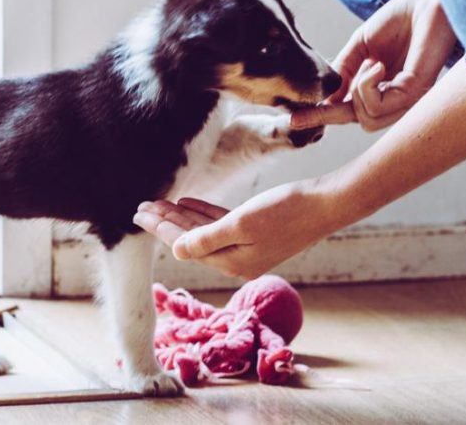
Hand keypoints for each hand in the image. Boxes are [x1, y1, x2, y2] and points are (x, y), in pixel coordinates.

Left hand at [133, 183, 329, 278]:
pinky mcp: (257, 233)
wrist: (326, 204)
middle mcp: (237, 260)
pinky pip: (221, 225)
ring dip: (181, 217)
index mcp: (231, 263)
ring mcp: (248, 248)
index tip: (139, 212)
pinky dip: (203, 214)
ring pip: (204, 232)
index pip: (185, 244)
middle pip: (191, 240)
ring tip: (158, 204)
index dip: (160, 227)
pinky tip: (187, 203)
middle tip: (141, 206)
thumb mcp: (242, 223)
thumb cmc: (286, 210)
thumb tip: (175, 250)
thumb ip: (207, 237)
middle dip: (165, 223)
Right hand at [291, 0, 454, 131]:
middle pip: (360, 120)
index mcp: (386, 87)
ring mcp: (410, 98)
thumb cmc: (402, 18)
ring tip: (371, 63)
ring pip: (368, 118)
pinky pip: (379, 106)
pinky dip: (368, 85)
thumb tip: (324, 96)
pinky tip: (377, 65)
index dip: (322, 115)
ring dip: (358, 91)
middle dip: (329, 113)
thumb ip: (343, 71)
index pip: (353, 110)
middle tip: (309, 106)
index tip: (293, 119)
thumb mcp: (361, 47)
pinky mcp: (416, 92)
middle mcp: (400, 98)